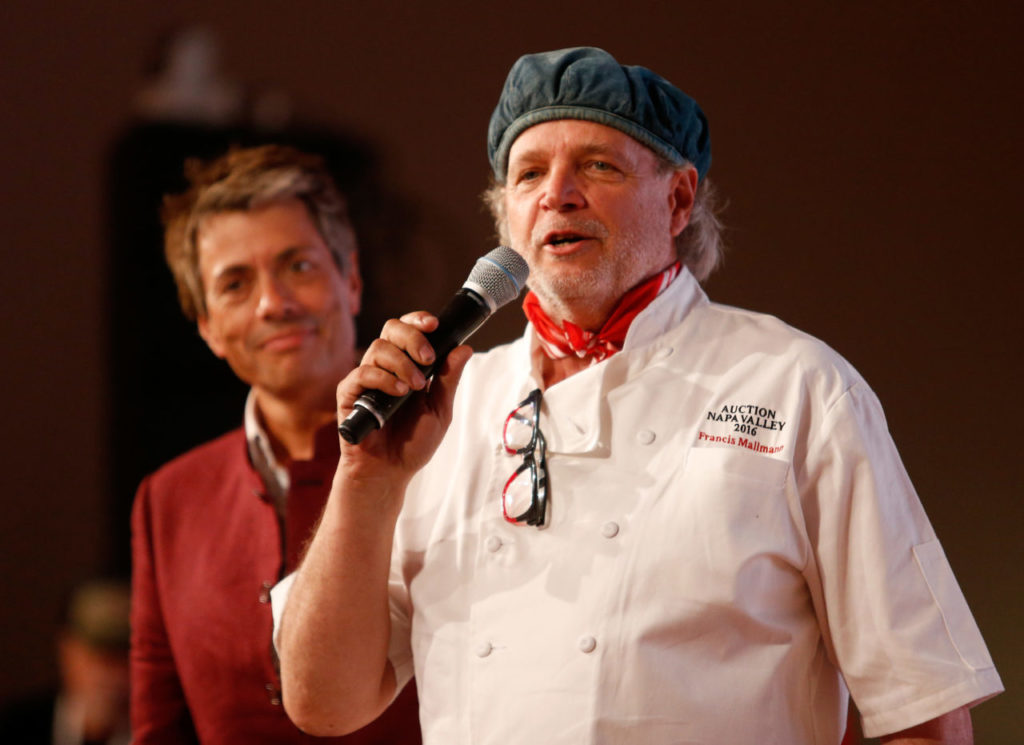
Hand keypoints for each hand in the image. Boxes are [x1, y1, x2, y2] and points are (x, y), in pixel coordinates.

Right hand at [336, 311, 471, 489]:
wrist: (390, 472)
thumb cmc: (413, 443)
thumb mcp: (440, 410)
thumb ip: (448, 379)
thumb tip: (464, 348)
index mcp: (408, 365)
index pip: (409, 329)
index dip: (419, 320)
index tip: (435, 324)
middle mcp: (385, 366)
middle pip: (391, 329)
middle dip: (412, 337)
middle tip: (427, 358)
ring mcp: (366, 378)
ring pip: (378, 348)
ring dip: (401, 363)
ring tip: (414, 387)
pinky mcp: (350, 394)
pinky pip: (362, 373)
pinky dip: (382, 379)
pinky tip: (397, 392)